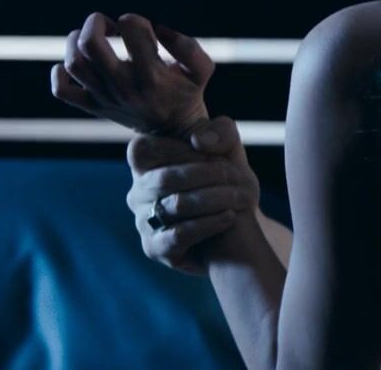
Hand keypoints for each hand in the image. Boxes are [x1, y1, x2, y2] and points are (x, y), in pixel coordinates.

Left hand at [51, 12, 214, 137]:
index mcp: (151, 74)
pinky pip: (63, 91)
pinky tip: (71, 66)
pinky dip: (59, 74)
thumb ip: (189, 47)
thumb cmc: (187, 92)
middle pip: (90, 43)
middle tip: (108, 25)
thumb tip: (160, 30)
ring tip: (91, 38)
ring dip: (76, 41)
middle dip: (95, 22)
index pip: (131, 29)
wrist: (174, 131)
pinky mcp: (94, 106)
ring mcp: (105, 98)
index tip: (141, 29)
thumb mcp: (201, 70)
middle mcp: (124, 86)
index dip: (134, 21)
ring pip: (74, 63)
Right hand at [126, 116, 259, 274]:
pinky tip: (230, 217)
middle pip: (165, 178)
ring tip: (242, 198)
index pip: (144, 148)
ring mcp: (143, 221)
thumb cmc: (226, 180)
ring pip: (176, 205)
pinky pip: (178, 235)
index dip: (182, 149)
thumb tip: (198, 141)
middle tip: (239, 178)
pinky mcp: (154, 248)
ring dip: (216, 199)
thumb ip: (220, 132)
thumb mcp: (229, 149)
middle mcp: (137, 191)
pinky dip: (209, 223)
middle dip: (209, 175)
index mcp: (145, 163)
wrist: (238, 224)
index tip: (217, 154)